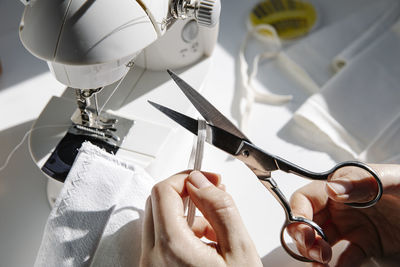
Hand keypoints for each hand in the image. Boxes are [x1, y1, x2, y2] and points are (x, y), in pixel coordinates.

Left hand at [140, 170, 261, 266]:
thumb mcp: (240, 252)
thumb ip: (221, 208)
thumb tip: (202, 181)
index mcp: (172, 249)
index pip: (164, 191)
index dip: (187, 177)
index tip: (208, 178)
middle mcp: (152, 259)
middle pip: (157, 203)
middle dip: (185, 192)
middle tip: (211, 194)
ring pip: (157, 220)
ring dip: (184, 213)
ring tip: (214, 226)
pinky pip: (159, 239)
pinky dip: (179, 231)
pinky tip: (204, 244)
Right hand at [288, 164, 399, 265]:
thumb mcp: (393, 181)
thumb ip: (363, 183)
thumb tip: (332, 189)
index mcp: (342, 184)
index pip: (307, 197)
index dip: (299, 213)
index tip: (305, 230)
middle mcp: (341, 205)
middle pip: (309, 221)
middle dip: (304, 237)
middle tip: (316, 252)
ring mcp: (352, 225)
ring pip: (322, 240)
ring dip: (316, 254)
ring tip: (321, 265)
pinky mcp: (365, 243)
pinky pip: (345, 256)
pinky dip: (338, 266)